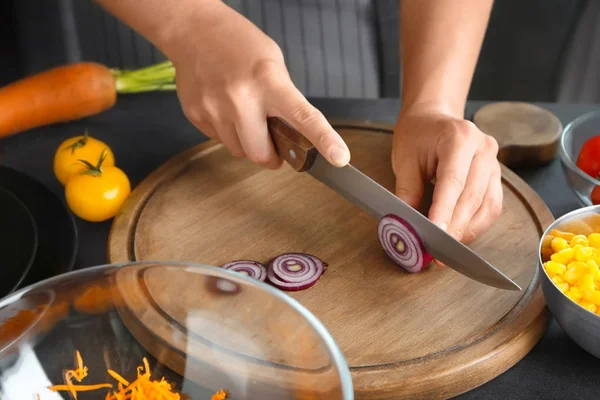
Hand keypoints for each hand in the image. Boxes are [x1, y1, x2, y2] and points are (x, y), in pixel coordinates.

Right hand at [162, 2, 349, 168]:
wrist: (193, 31)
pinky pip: (220, 140)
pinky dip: (228, 132)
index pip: (303, 117)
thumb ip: (284, 100)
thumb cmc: (238, 44)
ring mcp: (215, 109)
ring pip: (239, 151)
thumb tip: (293, 137)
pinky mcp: (196, 115)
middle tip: (274, 144)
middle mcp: (241, 98)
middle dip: (271, 155)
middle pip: (261, 154)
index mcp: (269, 81)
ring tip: (244, 114)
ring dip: (248, 142)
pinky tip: (225, 108)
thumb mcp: (273, 64)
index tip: (339, 158)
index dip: (324, 140)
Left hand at [392, 106, 502, 244]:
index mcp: (459, 138)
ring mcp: (494, 163)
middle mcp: (483, 149)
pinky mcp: (496, 177)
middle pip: (473, 196)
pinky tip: (460, 235)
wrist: (432, 118)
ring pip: (487, 205)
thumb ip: (407, 191)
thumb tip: (405, 224)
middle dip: (455, 227)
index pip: (453, 181)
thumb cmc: (417, 136)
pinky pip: (492, 206)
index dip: (445, 211)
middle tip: (438, 251)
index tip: (436, 234)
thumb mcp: (405, 159)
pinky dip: (476, 224)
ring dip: (468, 230)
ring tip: (447, 248)